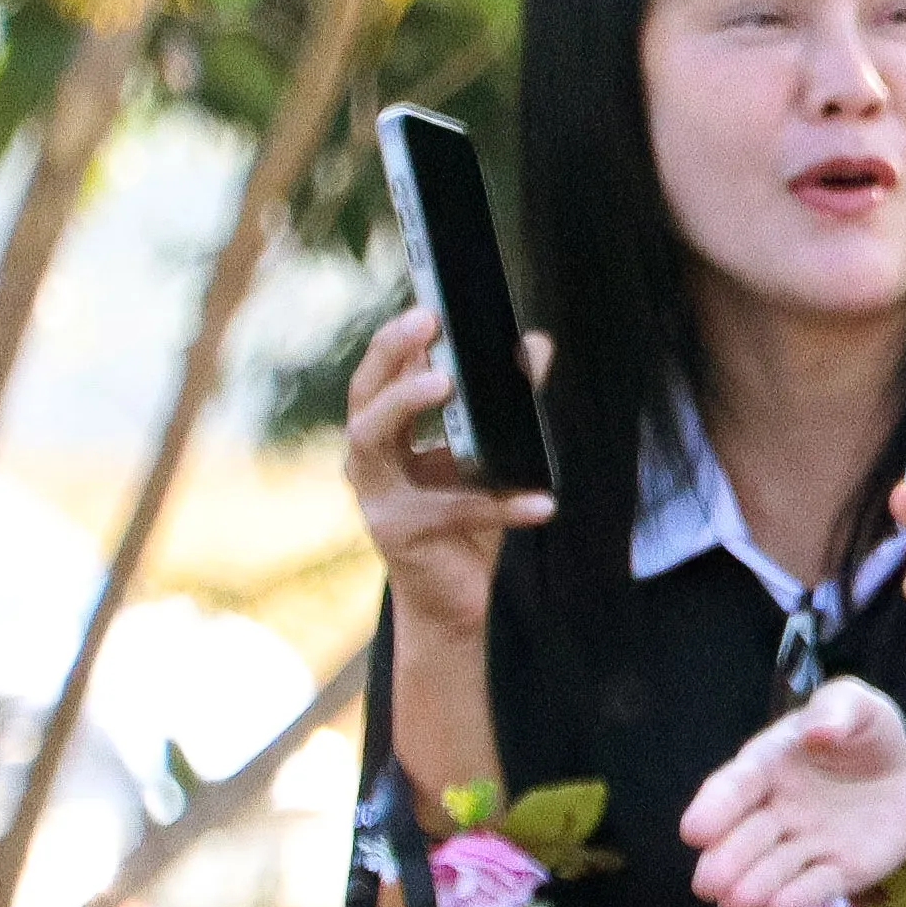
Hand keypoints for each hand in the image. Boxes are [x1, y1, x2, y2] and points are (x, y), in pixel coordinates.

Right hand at [341, 305, 552, 647]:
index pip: (378, 378)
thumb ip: (505, 402)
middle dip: (391, 355)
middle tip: (428, 324)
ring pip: (372, 440)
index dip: (395, 341)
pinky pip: (452, 510)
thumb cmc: (465, 519)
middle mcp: (368, 461)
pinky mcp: (400, 535)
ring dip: (407, 404)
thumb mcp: (487, 455)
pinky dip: (500, 504)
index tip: (426, 307)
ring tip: (448, 382)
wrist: (453, 599)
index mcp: (385, 436)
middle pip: (362, 397)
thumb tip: (535, 344)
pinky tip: (542, 502)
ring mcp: (376, 498)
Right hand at [676, 680, 905, 906]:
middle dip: (727, 861)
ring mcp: (804, 844)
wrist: (903, 775)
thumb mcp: (857, 707)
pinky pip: (814, 886)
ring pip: (772, 869)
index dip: (714, 809)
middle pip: (745, 838)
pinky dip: (796, 899)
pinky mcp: (837, 871)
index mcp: (768, 767)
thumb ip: (837, 709)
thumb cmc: (864, 735)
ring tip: (736, 904)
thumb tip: (817, 731)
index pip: (734, 788)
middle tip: (709, 884)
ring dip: (753, 887)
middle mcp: (776, 811)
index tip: (694, 831)